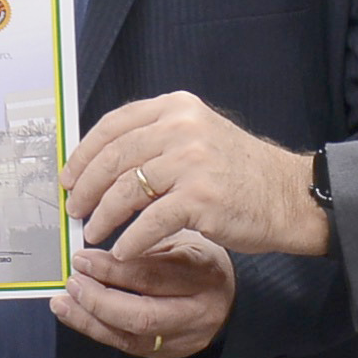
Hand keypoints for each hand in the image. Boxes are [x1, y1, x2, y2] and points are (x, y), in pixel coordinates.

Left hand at [49, 230, 238, 357]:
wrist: (229, 300)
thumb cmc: (201, 264)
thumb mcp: (182, 243)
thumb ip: (143, 250)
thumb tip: (93, 258)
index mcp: (203, 274)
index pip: (152, 276)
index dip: (112, 269)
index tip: (83, 259)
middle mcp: (197, 310)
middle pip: (142, 314)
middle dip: (99, 299)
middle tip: (73, 282)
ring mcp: (184, 337)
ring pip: (131, 336)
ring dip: (90, 319)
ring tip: (64, 302)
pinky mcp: (169, 353)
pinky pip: (126, 346)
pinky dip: (96, 330)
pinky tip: (76, 315)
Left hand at [64, 93, 332, 261]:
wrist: (288, 195)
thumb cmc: (241, 172)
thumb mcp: (199, 136)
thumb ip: (156, 139)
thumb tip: (100, 163)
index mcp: (177, 108)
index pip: (114, 124)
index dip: (84, 153)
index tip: (69, 175)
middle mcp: (182, 128)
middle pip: (114, 157)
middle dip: (86, 187)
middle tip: (75, 208)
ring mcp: (192, 162)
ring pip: (126, 190)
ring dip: (103, 216)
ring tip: (94, 232)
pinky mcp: (200, 197)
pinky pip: (149, 222)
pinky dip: (130, 239)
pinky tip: (122, 250)